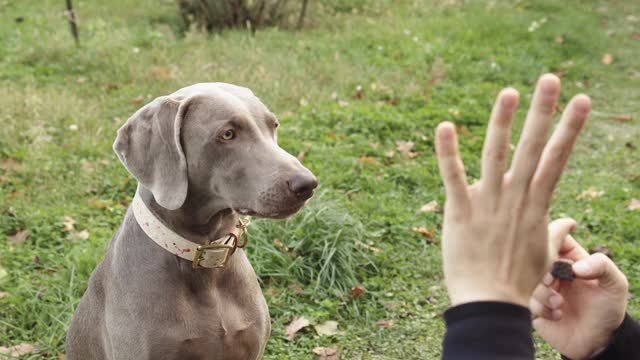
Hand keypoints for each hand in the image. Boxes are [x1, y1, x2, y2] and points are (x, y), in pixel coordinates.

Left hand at [436, 74, 590, 306]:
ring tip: (509, 91)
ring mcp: (488, 203)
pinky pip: (453, 177)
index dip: (571, 128)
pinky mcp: (460, 211)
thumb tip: (565, 221)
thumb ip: (552, 230)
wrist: (490, 303)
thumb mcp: (543, 252)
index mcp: (537, 205)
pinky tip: (445, 126)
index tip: (582, 100)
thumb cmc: (518, 281)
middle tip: (550, 79)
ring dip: (502, 122)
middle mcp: (516, 198)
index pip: (557, 158)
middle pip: (533, 148)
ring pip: (497, 156)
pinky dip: (448, 152)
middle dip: (543, 112)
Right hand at [530, 234, 627, 358]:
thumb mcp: (615, 284)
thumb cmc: (608, 309)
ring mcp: (542, 289)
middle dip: (543, 270)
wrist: (599, 342)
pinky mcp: (535, 307)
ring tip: (560, 304)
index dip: (552, 239)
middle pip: (535, 257)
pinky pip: (528, 301)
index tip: (559, 255)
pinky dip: (542, 308)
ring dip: (543, 292)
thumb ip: (602, 265)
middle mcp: (553, 271)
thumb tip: (575, 267)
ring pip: (528, 280)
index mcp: (570, 259)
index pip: (554, 236)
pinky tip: (557, 315)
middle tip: (552, 281)